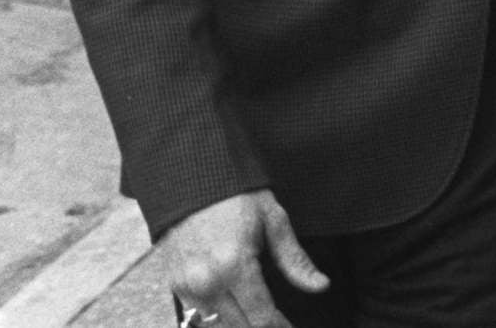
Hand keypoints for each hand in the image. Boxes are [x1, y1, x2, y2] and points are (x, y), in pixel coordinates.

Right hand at [160, 189, 328, 327]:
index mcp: (234, 265)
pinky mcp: (175, 285)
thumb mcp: (274, 221)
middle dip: (261, 325)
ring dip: (240, 321)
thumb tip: (320, 285)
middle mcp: (206, 281)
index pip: (260, 316)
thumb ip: (295, 260)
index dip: (279, 326)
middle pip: (239, 326)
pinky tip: (236, 304)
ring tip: (260, 312)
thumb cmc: (238, 197)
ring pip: (218, 324)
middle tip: (279, 321)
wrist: (194, 181)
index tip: (290, 327)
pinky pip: (200, 312)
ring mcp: (187, 285)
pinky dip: (219, 313)